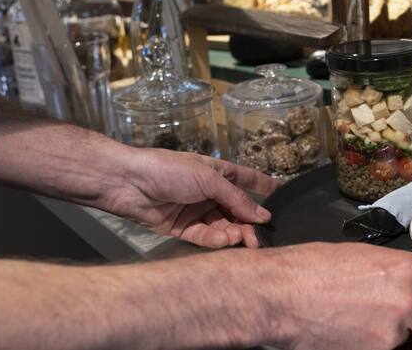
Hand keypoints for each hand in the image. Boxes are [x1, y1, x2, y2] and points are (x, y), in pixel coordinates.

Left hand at [103, 149, 279, 247]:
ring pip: (223, 227)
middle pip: (237, 211)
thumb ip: (236, 198)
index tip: (284, 196)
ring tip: (242, 239)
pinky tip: (225, 241)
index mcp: (218, 174)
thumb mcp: (208, 179)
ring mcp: (196, 212)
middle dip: (249, 223)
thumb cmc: (169, 170)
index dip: (265, 187)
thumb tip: (263, 216)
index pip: (247, 180)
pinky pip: (205, 238)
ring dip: (234, 234)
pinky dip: (216, 241)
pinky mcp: (182, 229)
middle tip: (259, 238)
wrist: (127, 182)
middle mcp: (209, 193)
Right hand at [252, 242, 411, 349]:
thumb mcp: (362, 258)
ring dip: (390, 331)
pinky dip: (369, 342)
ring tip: (353, 316)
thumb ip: (394, 273)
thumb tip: (408, 286)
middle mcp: (407, 302)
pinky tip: (346, 330)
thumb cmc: (312, 268)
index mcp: (406, 269)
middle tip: (376, 306)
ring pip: (406, 337)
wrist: (279, 295)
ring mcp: (392, 334)